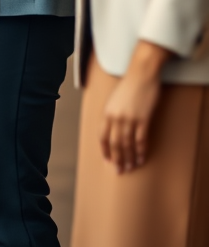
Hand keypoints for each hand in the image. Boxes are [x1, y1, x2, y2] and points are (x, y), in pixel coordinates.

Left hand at [100, 41, 170, 172]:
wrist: (141, 75)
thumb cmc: (128, 86)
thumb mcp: (114, 100)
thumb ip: (112, 114)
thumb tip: (113, 130)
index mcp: (107, 112)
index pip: (103, 136)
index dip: (105, 150)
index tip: (107, 160)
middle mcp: (116, 117)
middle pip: (115, 143)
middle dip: (117, 159)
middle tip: (119, 171)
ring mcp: (130, 119)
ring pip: (127, 144)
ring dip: (129, 158)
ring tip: (130, 168)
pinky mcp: (143, 119)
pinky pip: (141, 140)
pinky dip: (140, 151)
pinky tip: (141, 158)